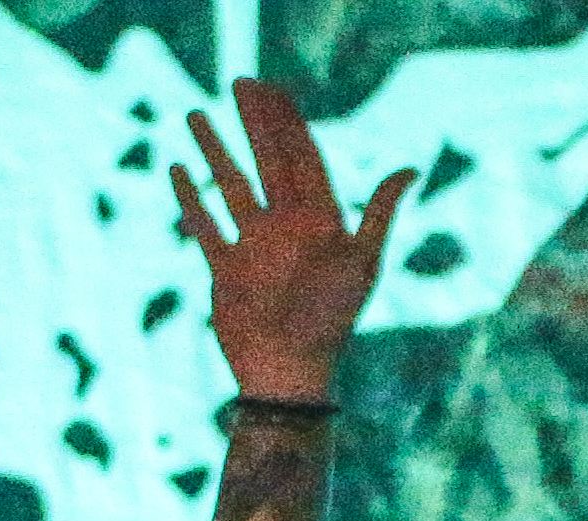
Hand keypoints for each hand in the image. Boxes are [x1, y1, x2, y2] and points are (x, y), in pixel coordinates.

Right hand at [175, 80, 406, 409]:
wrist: (289, 371)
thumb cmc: (330, 320)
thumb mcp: (362, 262)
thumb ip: (380, 213)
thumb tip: (410, 166)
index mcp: (318, 221)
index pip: (302, 157)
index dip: (288, 121)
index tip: (271, 88)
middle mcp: (285, 228)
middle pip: (267, 161)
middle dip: (254, 121)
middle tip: (240, 82)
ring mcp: (253, 247)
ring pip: (231, 184)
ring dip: (215, 149)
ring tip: (196, 114)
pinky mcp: (225, 270)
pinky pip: (204, 224)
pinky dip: (190, 198)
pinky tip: (177, 168)